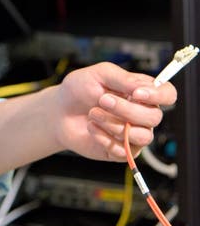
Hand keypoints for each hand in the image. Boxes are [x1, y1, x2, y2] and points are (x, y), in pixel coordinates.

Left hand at [56, 62, 176, 161]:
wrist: (58, 112)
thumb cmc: (79, 90)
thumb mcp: (99, 74)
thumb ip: (123, 79)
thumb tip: (142, 88)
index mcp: (141, 92)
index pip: (167, 94)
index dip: (159, 95)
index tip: (137, 93)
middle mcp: (141, 114)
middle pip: (154, 117)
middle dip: (126, 109)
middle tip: (102, 100)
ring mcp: (133, 134)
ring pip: (141, 136)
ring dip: (113, 124)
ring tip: (93, 114)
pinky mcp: (121, 151)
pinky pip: (124, 150)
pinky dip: (104, 138)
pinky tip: (91, 128)